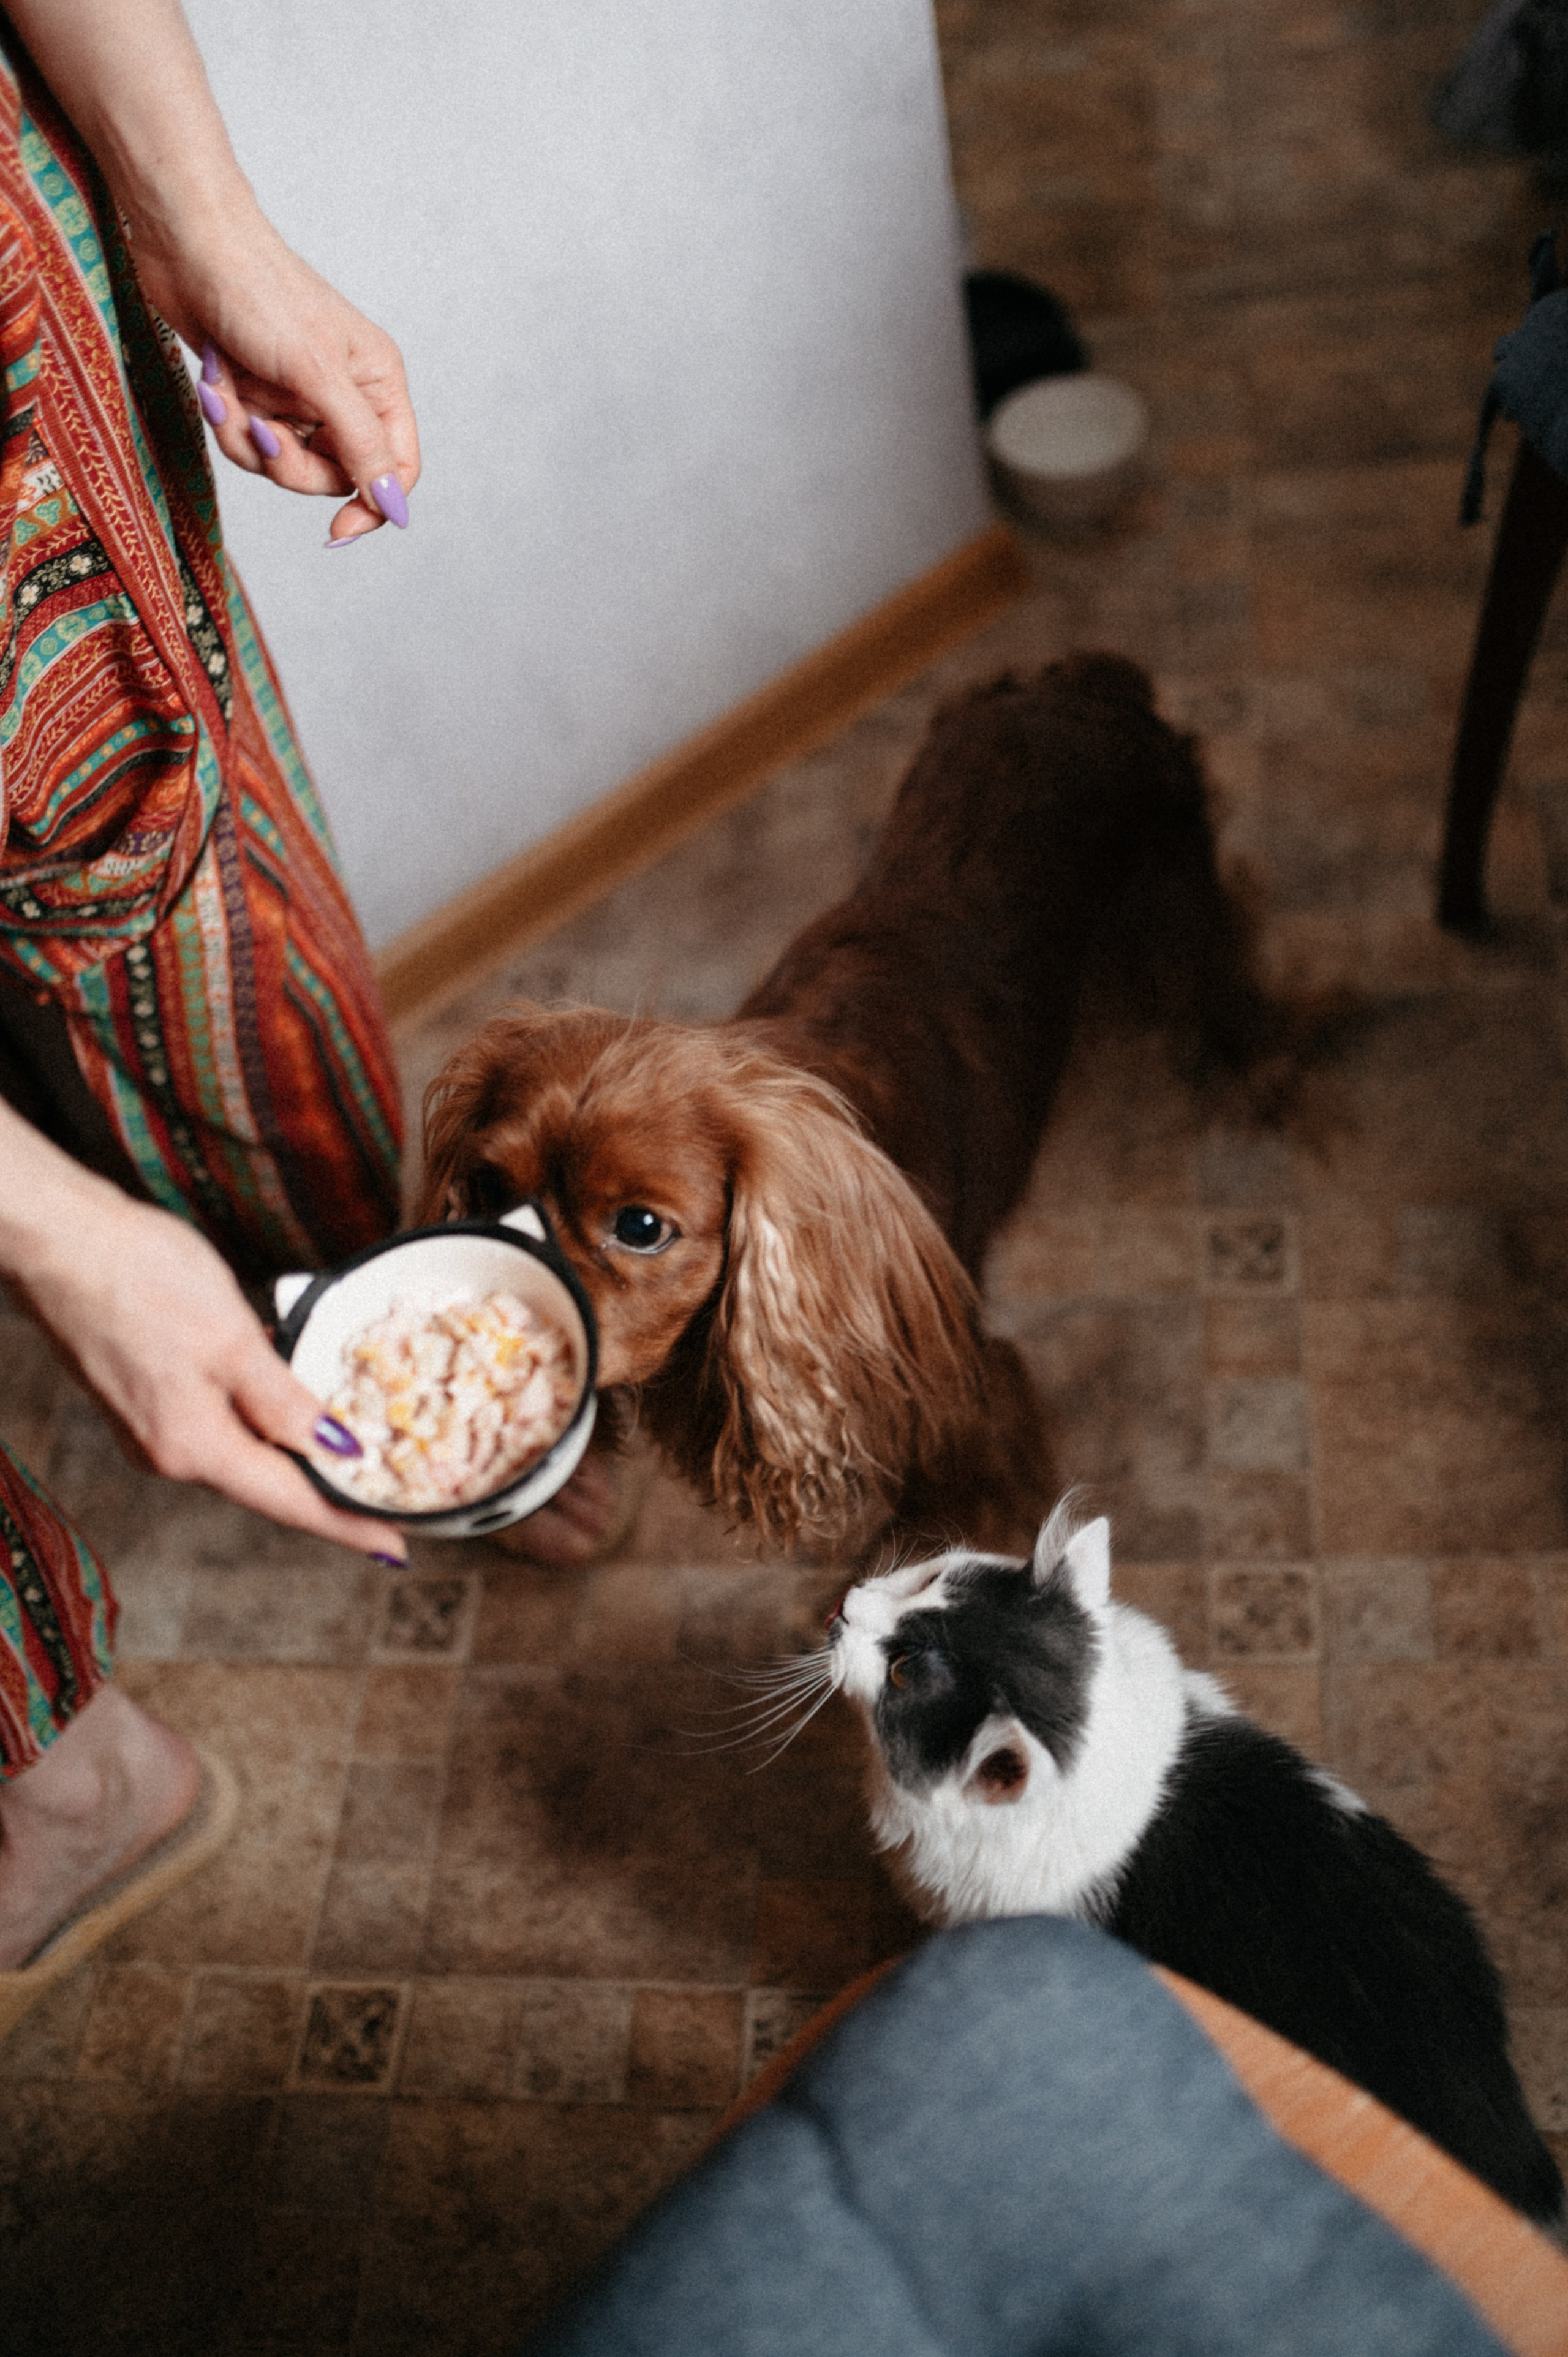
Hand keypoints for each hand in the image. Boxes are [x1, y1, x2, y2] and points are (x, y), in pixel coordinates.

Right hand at [11, 1179, 405, 1560]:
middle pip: (267, 1484)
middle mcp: (169, 1453)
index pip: (289, 1502)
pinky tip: (285, 1396)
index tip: (397, 1549)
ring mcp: (150, 1428)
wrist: (60, 1242)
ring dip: (292, 1454)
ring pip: (242, 1452)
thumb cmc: (143, 1279)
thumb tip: (338, 1451)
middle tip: (386, 1503)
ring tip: (348, 1455)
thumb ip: (285, 1401)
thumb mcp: (233, 1339)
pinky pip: (218, 1423)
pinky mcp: (143, 1398)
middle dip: (326, 1493)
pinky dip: (259, 1419)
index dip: (347, 1524)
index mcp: (194, 1447)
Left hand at [140, 204, 418, 546]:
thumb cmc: (259, 291)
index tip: (338, 532)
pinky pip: (246, 443)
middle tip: (264, 432)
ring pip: (282, 463)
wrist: (186, 243)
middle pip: (333, 476)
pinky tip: (213, 380)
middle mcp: (343, 394)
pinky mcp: (254, 396)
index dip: (373, 505)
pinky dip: (224, 419)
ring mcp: (296, 397)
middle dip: (288, 463)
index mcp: (377, 382)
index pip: (396, 468)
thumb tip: (392, 504)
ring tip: (227, 390)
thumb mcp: (318, 374)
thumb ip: (360, 443)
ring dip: (245, 437)